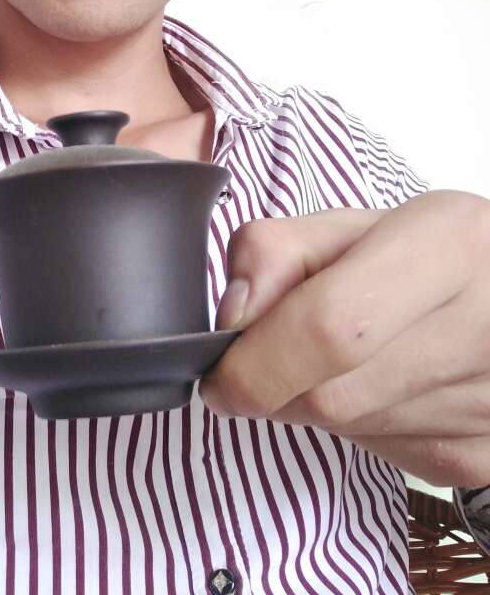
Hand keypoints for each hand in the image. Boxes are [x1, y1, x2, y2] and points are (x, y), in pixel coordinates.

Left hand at [199, 192, 489, 487]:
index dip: (258, 361)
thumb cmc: (422, 254)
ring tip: (346, 355)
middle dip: (275, 383)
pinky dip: (358, 426)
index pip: (331, 326)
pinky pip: (384, 456)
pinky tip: (381, 384)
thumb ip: (276, 252)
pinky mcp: (487, 457)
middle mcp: (484, 325)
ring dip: (315, 402)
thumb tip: (233, 316)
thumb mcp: (350, 225)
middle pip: (331, 394)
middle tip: (271, 354)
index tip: (220, 372)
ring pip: (350, 431)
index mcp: (449, 245)